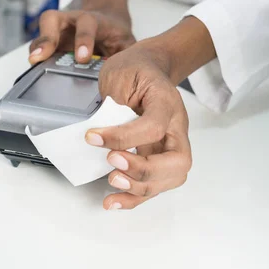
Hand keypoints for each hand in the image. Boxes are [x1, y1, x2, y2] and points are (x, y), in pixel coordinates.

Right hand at [28, 8, 135, 63]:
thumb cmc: (114, 32)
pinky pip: (38, 46)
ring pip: (42, 31)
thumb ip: (126, 53)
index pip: (87, 25)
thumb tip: (128, 72)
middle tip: (41, 56)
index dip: (83, 39)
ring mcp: (57, 29)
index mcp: (92, 20)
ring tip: (33, 63)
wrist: (106, 19)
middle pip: (53, 19)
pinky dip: (36, 57)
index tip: (82, 57)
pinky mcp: (50, 41)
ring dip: (37, 47)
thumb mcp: (126, 41)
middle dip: (47, 38)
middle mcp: (70, 20)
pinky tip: (36, 70)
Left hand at [84, 42, 192, 209]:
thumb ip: (113, 106)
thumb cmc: (136, 70)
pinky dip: (135, 198)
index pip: (153, 126)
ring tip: (111, 183)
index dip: (123, 137)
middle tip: (112, 164)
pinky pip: (154, 185)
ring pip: (169, 179)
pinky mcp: (160, 158)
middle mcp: (176, 128)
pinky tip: (113, 201)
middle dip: (143, 171)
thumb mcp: (120, 75)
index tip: (92, 137)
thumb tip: (99, 137)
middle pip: (176, 162)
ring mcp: (171, 145)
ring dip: (139, 189)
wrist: (150, 67)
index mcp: (167, 103)